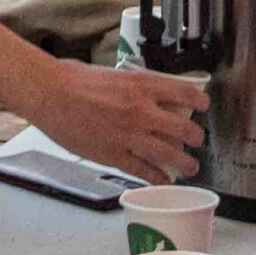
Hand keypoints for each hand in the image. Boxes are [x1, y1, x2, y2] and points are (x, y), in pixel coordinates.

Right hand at [20, 60, 206, 183]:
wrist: (51, 93)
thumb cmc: (75, 80)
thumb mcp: (115, 74)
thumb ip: (135, 85)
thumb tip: (149, 91)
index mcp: (142, 86)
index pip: (185, 92)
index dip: (200, 101)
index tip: (204, 106)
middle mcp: (141, 111)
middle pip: (183, 128)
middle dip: (196, 138)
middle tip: (198, 141)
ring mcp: (129, 135)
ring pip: (169, 154)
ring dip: (184, 162)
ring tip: (190, 167)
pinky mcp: (114, 154)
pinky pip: (143, 170)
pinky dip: (156, 177)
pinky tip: (162, 180)